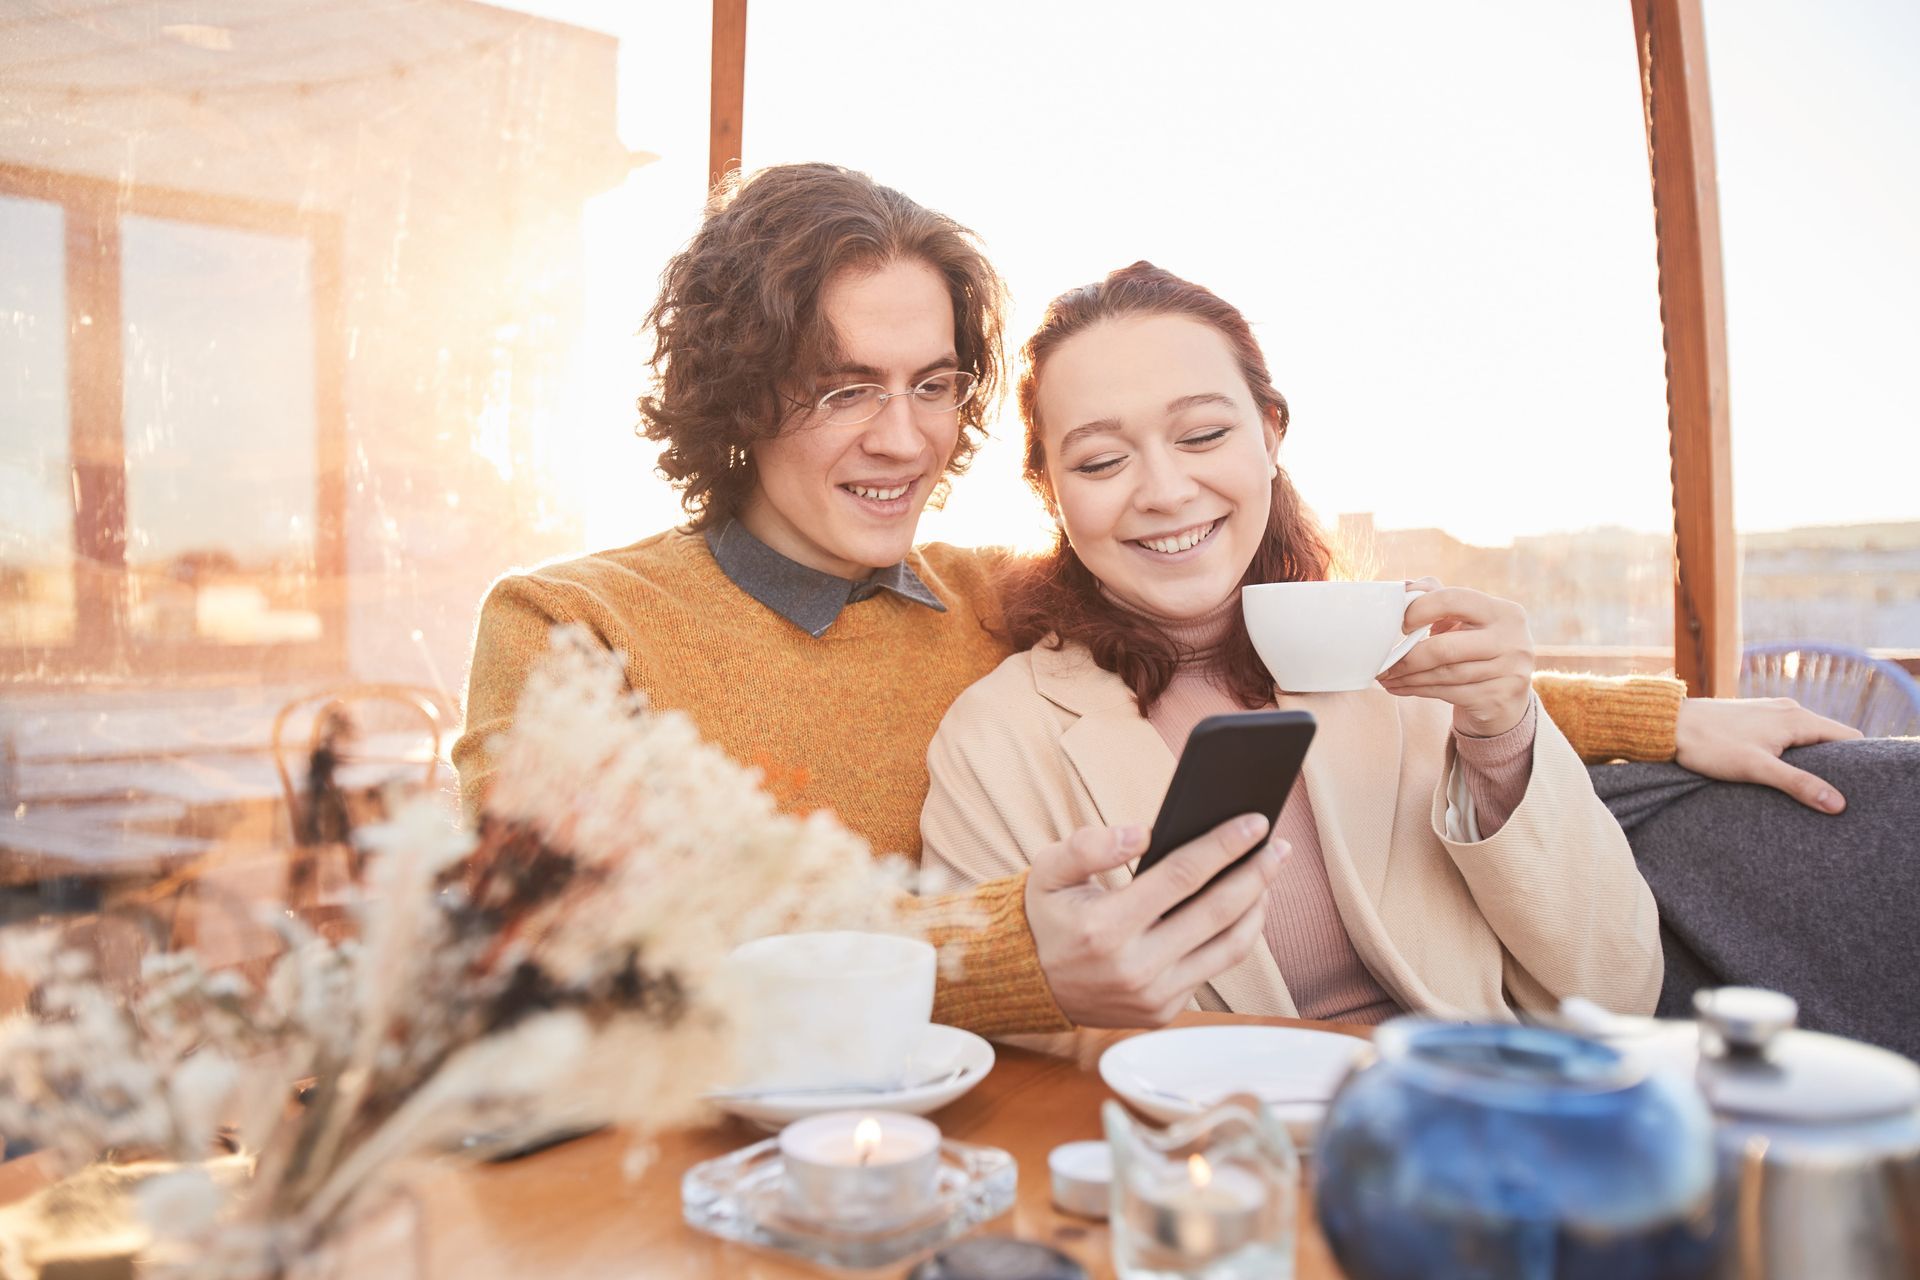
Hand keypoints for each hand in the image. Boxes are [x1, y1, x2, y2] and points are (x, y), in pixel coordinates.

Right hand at [1024, 816, 1288, 1027]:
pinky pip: (1213, 969)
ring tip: (1266, 876)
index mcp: (1107, 927)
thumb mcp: (1048, 871)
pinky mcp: (1164, 1012)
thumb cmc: (1047, 917)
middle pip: (1218, 912)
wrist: (1028, 983)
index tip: (1255, 822)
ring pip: (1229, 948)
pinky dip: (1234, 936)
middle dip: (1256, 874)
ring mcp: (1154, 996)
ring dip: (1256, 907)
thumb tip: (1141, 833)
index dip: (1224, 846)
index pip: (1183, 876)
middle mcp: (1135, 967)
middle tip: (1278, 846)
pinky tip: (1240, 909)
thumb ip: (1088, 845)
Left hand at [1380, 579, 1534, 736]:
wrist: (1507, 700)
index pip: (1453, 600)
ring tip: (1386, 677)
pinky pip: (1448, 693)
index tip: (1401, 624)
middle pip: (1444, 647)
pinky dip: (1417, 690)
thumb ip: (1438, 598)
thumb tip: (1405, 588)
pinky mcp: (1499, 700)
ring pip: (1444, 674)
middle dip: (1407, 657)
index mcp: (1504, 612)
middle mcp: (1512, 640)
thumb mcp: (1467, 622)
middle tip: (1384, 662)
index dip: (1420, 609)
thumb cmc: (1478, 651)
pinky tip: (1400, 688)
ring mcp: (1509, 673)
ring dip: (1407, 676)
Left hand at [1675, 696, 1862, 812]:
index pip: (1849, 737)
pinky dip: (1792, 753)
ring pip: (1807, 737)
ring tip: (1813, 788)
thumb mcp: (1756, 768)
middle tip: (1840, 794)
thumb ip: (1798, 784)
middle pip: (1830, 738)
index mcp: (1797, 718)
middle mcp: (1789, 710)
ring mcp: (1771, 712)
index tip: (1863, 788)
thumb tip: (1839, 804)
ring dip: (1812, 760)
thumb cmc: (1710, 745)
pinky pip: (1786, 735)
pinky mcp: (1754, 718)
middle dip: (1837, 764)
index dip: (1861, 762)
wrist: (1668, 724)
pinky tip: (1783, 772)